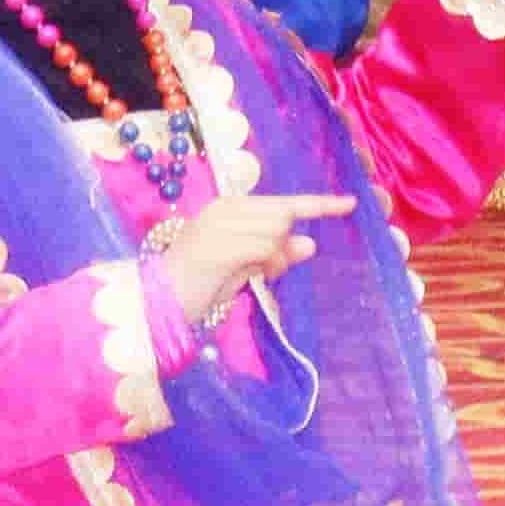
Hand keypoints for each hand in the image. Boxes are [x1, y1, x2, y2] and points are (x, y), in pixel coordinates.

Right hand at [157, 190, 351, 337]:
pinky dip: (264, 265)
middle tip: (261, 270)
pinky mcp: (221, 243)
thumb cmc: (198, 287)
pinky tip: (245, 276)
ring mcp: (222, 223)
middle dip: (283, 245)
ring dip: (272, 259)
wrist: (154, 303)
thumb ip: (274, 254)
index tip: (351, 203)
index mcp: (230, 208)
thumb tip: (309, 242)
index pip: (284, 203)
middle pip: (284, 216)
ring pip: (277, 232)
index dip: (320, 204)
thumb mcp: (244, 269)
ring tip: (246, 275)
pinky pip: (265, 248)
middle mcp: (226, 208)